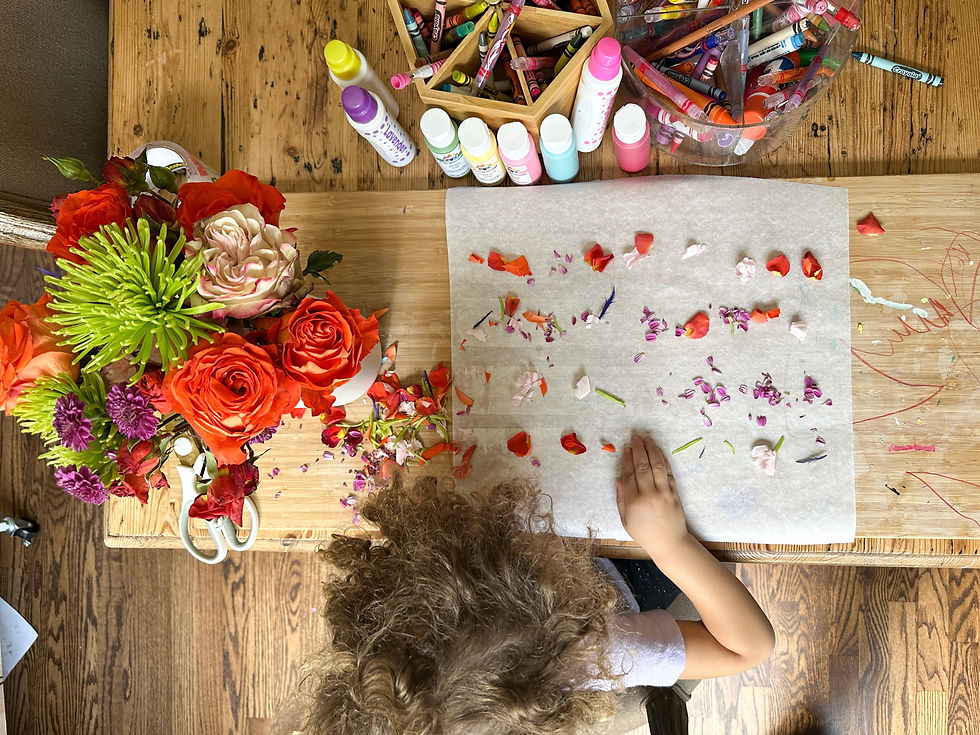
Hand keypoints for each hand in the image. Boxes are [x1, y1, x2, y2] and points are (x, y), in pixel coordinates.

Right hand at [616, 435, 689, 559]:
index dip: (627, 459)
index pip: (628, 474)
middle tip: (635, 438)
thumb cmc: (644, 533)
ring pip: (656, 465)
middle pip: (642, 466)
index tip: (626, 448)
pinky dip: (662, 460)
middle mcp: (648, 494)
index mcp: (633, 502)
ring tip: (647, 439)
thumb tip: (618, 479)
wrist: (669, 542)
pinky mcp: (674, 492)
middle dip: (638, 450)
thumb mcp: (625, 520)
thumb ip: (620, 499)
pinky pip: (667, 472)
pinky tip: (658, 452)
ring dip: (651, 450)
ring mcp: (663, 492)